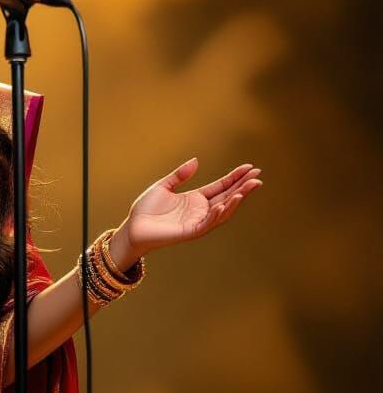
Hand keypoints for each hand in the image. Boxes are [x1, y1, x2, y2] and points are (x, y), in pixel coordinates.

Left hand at [121, 157, 262, 255]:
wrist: (133, 227)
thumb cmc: (146, 209)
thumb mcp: (163, 186)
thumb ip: (180, 175)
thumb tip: (197, 161)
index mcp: (195, 198)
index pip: (221, 186)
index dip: (235, 177)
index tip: (250, 167)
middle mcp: (200, 210)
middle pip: (227, 197)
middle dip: (243, 187)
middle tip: (258, 177)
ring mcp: (197, 221)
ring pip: (222, 211)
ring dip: (235, 201)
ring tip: (246, 189)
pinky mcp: (190, 231)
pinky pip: (208, 223)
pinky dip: (217, 214)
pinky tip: (225, 204)